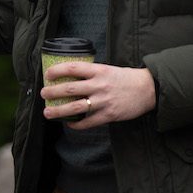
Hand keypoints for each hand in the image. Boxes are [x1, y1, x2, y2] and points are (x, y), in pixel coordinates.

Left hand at [40, 61, 155, 129]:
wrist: (148, 89)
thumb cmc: (126, 78)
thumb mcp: (108, 69)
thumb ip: (92, 74)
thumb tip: (71, 78)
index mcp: (98, 70)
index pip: (72, 68)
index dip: (57, 71)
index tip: (48, 75)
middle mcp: (99, 85)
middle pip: (69, 89)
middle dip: (52, 92)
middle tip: (43, 94)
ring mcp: (103, 101)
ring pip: (74, 107)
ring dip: (57, 111)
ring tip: (47, 112)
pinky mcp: (108, 115)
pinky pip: (87, 122)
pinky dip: (76, 124)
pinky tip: (69, 123)